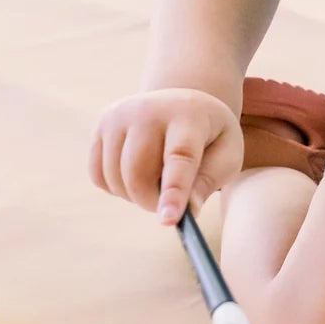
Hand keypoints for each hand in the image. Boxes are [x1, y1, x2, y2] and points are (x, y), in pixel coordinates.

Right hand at [88, 87, 243, 225]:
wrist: (183, 103)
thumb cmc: (209, 136)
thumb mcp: (226, 154)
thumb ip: (209, 181)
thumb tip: (188, 210)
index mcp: (190, 114)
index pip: (180, 156)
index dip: (174, 191)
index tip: (169, 220)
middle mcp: (151, 108)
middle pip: (138, 174)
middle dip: (151, 201)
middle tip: (168, 203)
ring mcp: (122, 114)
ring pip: (116, 178)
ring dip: (134, 195)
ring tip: (157, 180)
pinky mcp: (103, 123)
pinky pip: (98, 175)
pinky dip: (116, 187)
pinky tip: (137, 172)